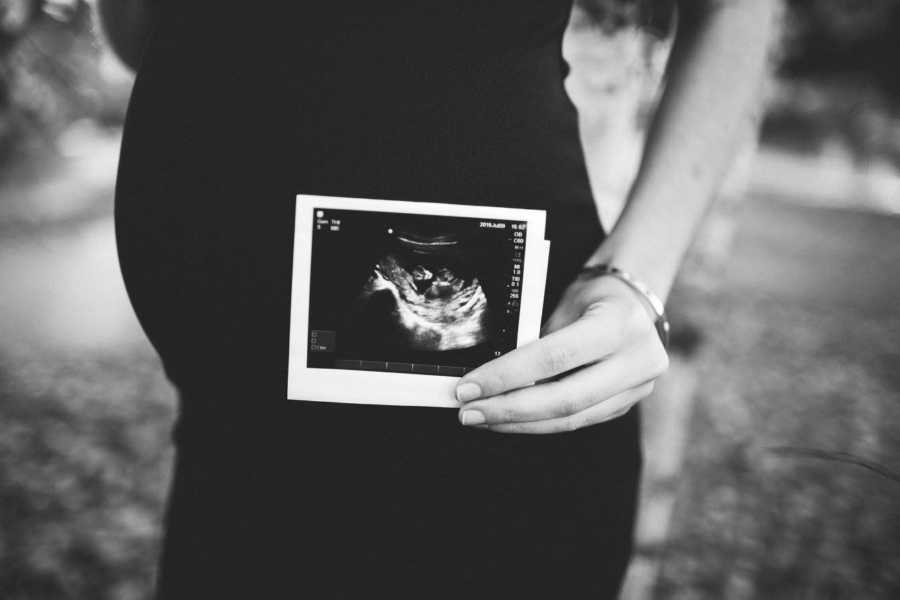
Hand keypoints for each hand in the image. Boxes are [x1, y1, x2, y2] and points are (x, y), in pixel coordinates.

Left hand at [455, 272, 668, 432]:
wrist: (634, 304)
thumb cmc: (593, 298)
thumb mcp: (566, 305)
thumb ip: (537, 340)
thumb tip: (489, 375)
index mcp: (620, 324)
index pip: (555, 357)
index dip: (508, 376)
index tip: (470, 386)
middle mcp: (637, 360)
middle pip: (564, 398)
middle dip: (509, 409)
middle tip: (469, 412)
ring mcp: (637, 388)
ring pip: (570, 418)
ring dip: (519, 422)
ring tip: (482, 418)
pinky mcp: (625, 405)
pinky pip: (576, 421)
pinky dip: (538, 423)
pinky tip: (508, 418)